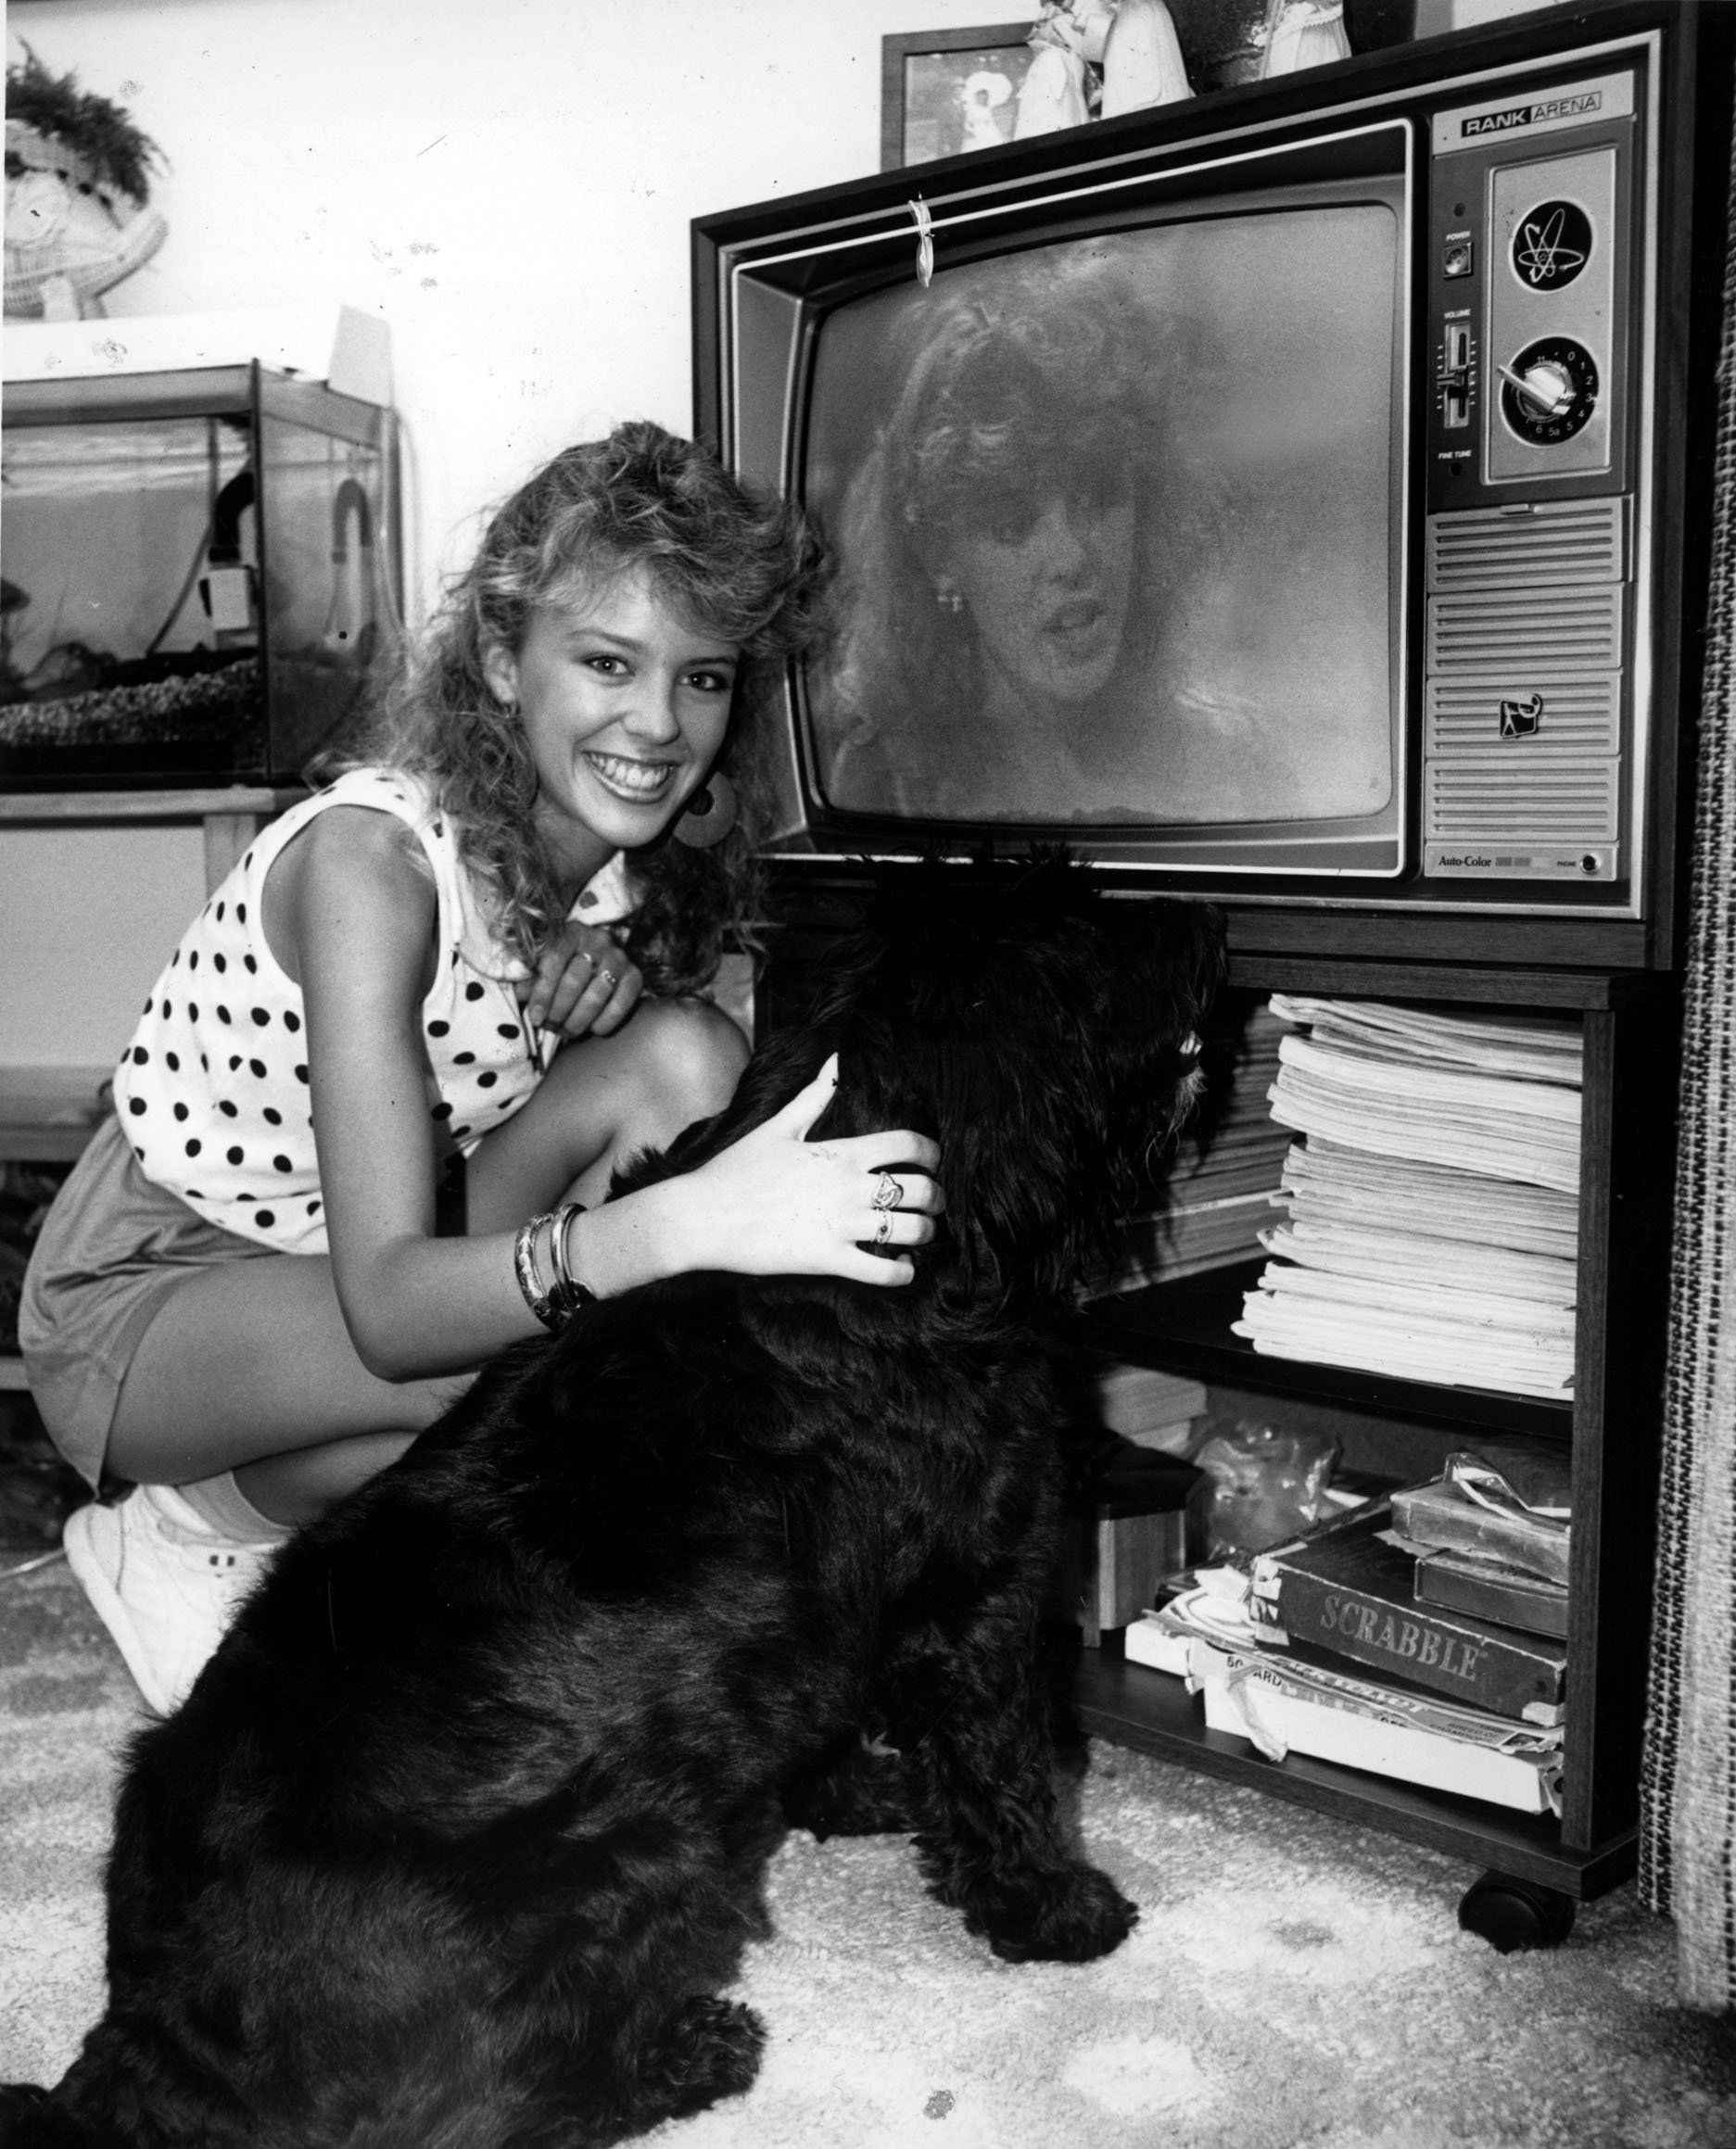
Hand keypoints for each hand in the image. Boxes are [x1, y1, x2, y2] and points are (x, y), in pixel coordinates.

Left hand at [520, 923, 641, 1038]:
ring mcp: (619, 958)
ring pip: (597, 994)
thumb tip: (519, 995)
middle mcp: (598, 940)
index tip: (535, 1017)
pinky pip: (621, 1003)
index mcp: (571, 932)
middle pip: (575, 980)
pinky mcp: (635, 976)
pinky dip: (606, 1021)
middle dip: (559, 1009)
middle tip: (550, 1027)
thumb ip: (531, 977)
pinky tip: (593, 1029)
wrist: (600, 958)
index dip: (543, 992)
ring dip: (579, 1019)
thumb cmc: (566, 963)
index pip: (554, 960)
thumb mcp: (545, 962)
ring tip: (567, 1032)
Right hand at [676, 1055, 943, 1286]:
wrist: (702, 1216)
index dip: (932, 1153)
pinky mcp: (828, 1260)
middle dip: (937, 1197)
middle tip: (934, 1203)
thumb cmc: (736, 1170)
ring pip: (910, 1230)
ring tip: (921, 1233)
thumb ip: (814, 1095)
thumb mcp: (778, 1126)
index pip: (909, 1145)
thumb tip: (835, 1059)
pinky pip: (882, 1272)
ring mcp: (841, 1225)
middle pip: (921, 1189)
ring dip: (926, 1233)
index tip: (932, 1162)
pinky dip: (901, 1273)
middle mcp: (849, 1187)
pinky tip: (900, 1267)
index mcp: (841, 1152)